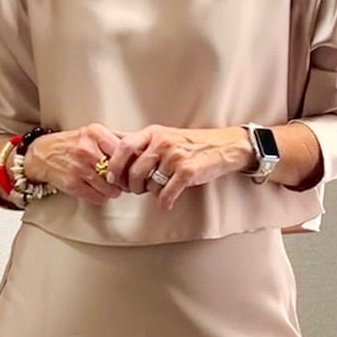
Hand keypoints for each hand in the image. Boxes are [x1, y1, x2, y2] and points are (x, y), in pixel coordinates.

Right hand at [22, 125, 125, 203]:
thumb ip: (115, 137)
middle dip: (124, 179)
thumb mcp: (92, 132)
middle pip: (119, 171)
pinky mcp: (73, 184)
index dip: (131, 161)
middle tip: (124, 180)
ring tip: (112, 186)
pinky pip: (98, 197)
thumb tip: (138, 144)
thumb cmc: (69, 144)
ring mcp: (80, 168)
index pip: (124, 150)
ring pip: (110, 187)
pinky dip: (102, 197)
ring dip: (114, 190)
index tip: (133, 167)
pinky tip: (100, 191)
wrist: (42, 154)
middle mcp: (87, 150)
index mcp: (95, 134)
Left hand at [102, 125, 255, 210]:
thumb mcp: (164, 135)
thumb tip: (112, 140)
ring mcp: (175, 157)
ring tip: (158, 191)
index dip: (114, 165)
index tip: (112, 178)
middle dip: (132, 187)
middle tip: (137, 190)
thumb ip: (141, 141)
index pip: (124, 147)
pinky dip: (165, 202)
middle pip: (134, 172)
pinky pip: (166, 194)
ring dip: (151, 193)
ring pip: (150, 185)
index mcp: (153, 133)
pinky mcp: (187, 172)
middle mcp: (162, 143)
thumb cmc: (192, 143)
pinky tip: (167, 203)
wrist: (224, 146)